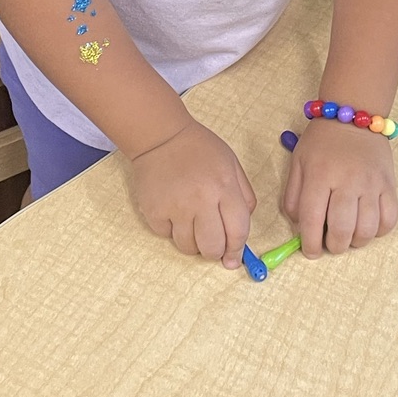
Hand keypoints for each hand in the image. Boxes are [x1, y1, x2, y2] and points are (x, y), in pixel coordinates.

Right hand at [128, 117, 256, 267]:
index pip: (238, 231)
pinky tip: (173, 211)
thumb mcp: (231, 164)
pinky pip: (166, 236)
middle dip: (215, 251)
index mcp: (224, 186)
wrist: (161, 137)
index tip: (233, 259)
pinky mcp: (154, 211)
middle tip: (212, 244)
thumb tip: (241, 231)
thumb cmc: (199, 149)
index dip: (237, 250)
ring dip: (192, 242)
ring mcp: (175, 207)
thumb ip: (243, 196)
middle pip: (212, 247)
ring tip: (192, 222)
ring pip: (188, 247)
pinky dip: (171, 230)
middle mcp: (201, 199)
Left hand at [282, 118, 397, 257]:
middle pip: (342, 229)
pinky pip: (389, 219)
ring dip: (356, 242)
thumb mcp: (298, 163)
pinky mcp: (389, 184)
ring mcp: (371, 183)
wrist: (354, 118)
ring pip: (367, 229)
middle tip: (331, 244)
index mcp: (319, 174)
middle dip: (334, 246)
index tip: (311, 252)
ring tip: (349, 236)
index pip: (312, 220)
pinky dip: (379, 231)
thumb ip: (293, 196)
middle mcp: (347, 180)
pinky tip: (368, 226)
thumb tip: (300, 228)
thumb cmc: (322, 143)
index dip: (310, 243)